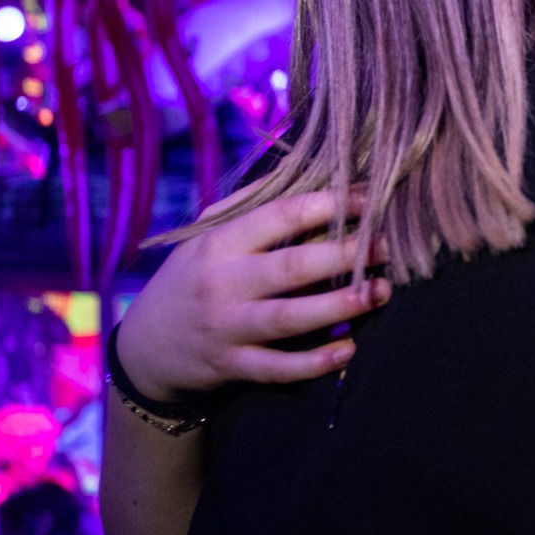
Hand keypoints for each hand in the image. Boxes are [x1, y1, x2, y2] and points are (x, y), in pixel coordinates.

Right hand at [116, 191, 391, 403]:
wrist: (146, 348)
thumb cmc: (192, 279)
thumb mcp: (206, 236)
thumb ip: (251, 205)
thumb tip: (305, 167)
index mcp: (219, 244)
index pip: (279, 217)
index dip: (329, 206)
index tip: (369, 199)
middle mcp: (221, 284)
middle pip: (290, 267)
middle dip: (344, 255)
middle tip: (388, 246)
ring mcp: (226, 328)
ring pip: (289, 319)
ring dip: (339, 306)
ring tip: (379, 292)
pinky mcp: (232, 366)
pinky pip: (279, 368)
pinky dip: (316, 362)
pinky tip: (349, 349)